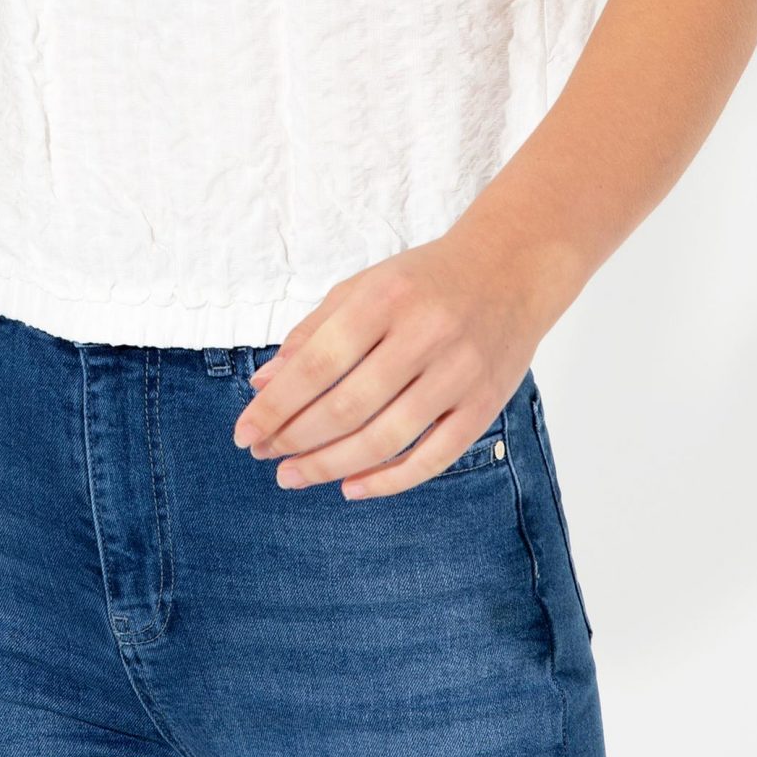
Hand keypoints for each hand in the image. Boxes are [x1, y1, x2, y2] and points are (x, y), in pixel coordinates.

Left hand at [230, 235, 546, 498]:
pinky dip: (389, 480)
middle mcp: (424, 335)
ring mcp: (460, 373)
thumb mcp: (362, 288)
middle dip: (296, 439)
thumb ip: (312, 334)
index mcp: (384, 299)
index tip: (244, 433)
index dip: (275, 406)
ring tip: (293, 475)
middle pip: (347, 407)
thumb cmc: (423, 281)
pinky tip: (352, 487)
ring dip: (331, 465)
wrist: (511, 268)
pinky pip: (434, 457)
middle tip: (265, 456)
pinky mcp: (485, 404)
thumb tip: (264, 385)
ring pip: (386, 438)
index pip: (317, 365)